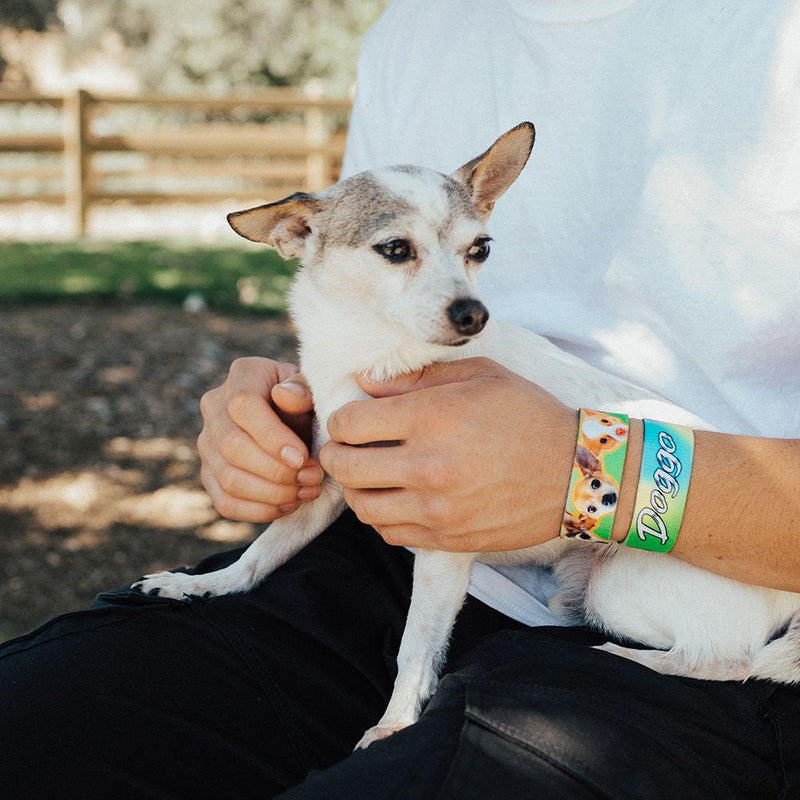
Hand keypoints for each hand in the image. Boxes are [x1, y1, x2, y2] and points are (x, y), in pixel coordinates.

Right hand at [198, 357, 323, 521]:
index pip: (244, 407)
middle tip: (313, 478)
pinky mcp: (209, 473)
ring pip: (228, 479)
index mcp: (243, 375)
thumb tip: (285, 396)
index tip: (302, 458)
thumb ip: (302, 390)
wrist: (295, 417)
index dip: (272, 437)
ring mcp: (207, 442)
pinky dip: (259, 510)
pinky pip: (225, 502)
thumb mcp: (311, 388)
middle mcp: (215, 406)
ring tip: (306, 491)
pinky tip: (288, 505)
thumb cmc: (305, 401)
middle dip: (277, 471)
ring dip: (272, 493)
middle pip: (232, 447)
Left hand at [319, 358, 577, 551]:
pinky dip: (382, 516)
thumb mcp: (478, 376)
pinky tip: (395, 499)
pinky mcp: (448, 539)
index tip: (350, 419)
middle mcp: (427, 466)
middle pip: (345, 466)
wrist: (577, 473)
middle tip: (344, 447)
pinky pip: (390, 534)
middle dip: (335, 454)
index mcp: (431, 418)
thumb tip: (363, 385)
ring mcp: (437, 509)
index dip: (340, 419)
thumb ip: (416, 378)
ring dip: (356, 488)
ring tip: (368, 474)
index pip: (349, 423)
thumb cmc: (527, 414)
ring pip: (363, 506)